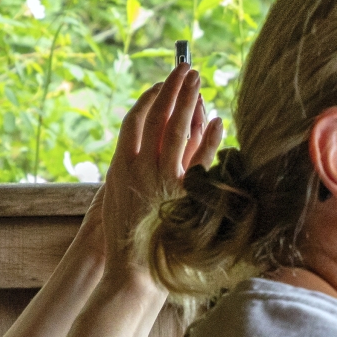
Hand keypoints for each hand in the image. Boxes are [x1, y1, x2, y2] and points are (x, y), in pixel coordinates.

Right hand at [95, 63, 223, 268]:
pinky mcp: (182, 194)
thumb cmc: (125, 235)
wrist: (131, 268)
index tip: (162, 84)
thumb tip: (143, 146)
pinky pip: (199, 157)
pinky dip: (210, 137)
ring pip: (176, 129)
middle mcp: (138, 167)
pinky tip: (218, 121)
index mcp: (119, 165)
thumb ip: (128, 169)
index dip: (149, 98)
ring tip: (198, 80)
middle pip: (157, 116)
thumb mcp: (118, 196)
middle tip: (186, 68)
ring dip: (188, 101)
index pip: (134, 120)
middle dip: (172, 89)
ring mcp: (161, 179)